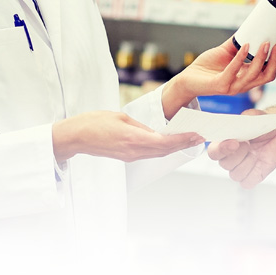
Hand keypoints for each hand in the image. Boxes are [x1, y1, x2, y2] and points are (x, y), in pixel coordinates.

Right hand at [53, 111, 202, 163]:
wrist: (76, 137)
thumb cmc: (95, 122)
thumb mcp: (121, 118)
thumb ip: (141, 126)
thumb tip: (156, 131)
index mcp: (133, 139)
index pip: (164, 143)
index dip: (182, 140)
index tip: (196, 134)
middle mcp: (134, 151)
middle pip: (165, 150)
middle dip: (183, 144)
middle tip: (199, 136)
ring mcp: (130, 156)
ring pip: (158, 153)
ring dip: (174, 147)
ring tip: (189, 139)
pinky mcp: (127, 156)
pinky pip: (149, 153)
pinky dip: (162, 148)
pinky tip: (169, 142)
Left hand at [164, 37, 275, 116]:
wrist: (187, 79)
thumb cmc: (207, 67)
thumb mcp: (226, 53)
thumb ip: (238, 44)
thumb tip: (250, 27)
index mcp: (247, 77)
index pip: (270, 70)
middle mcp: (243, 85)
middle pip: (268, 75)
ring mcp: (233, 86)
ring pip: (254, 75)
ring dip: (261, 58)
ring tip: (265, 43)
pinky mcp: (220, 85)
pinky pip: (233, 71)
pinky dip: (240, 58)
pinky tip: (244, 46)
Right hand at [207, 110, 275, 188]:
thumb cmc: (263, 125)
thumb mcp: (255, 117)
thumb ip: (245, 119)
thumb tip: (239, 124)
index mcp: (224, 142)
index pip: (213, 152)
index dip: (221, 149)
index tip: (235, 142)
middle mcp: (230, 157)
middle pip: (225, 164)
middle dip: (238, 154)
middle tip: (249, 144)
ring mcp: (240, 167)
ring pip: (235, 175)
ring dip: (248, 163)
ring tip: (256, 152)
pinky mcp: (252, 177)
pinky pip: (246, 183)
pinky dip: (253, 174)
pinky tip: (259, 162)